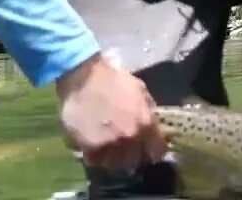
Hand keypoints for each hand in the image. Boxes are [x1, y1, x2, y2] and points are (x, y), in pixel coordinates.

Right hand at [56, 52, 168, 170]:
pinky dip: (96, 156)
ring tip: (110, 148)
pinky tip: (96, 146)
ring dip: (114, 158)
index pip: (157, 152)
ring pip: (115, 164)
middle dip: (133, 155)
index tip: (149, 148)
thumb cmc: (114, 79)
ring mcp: (108, 145)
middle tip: (127, 147)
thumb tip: (153, 128)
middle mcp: (129, 138)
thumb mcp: (140, 92)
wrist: (84, 77)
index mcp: (145, 124)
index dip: (154, 151)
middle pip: (135, 160)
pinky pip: (95, 160)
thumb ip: (148, 113)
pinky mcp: (88, 147)